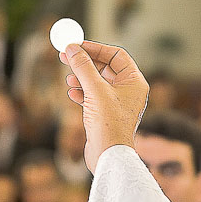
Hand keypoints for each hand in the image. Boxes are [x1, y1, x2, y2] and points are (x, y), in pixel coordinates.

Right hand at [60, 41, 148, 171]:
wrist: (109, 156)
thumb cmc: (109, 124)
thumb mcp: (95, 90)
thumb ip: (83, 67)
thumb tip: (72, 48)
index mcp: (134, 82)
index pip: (116, 55)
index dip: (96, 48)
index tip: (77, 45)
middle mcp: (129, 91)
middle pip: (105, 67)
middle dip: (85, 63)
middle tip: (66, 56)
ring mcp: (118, 103)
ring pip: (98, 82)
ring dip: (82, 78)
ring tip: (68, 79)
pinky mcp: (107, 115)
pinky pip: (94, 97)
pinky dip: (82, 93)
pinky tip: (72, 94)